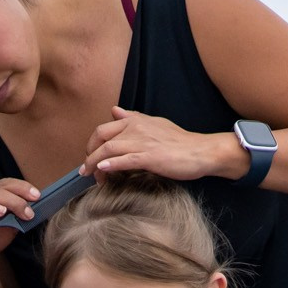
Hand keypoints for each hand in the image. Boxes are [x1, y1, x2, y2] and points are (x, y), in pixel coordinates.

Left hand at [83, 106, 237, 181]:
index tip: (90, 156)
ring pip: (108, 150)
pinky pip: (124, 160)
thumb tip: (115, 111)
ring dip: (94, 164)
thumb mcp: (155, 124)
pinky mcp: (149, 157)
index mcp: (136, 121)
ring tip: (91, 177)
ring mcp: (142, 142)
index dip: (92, 143)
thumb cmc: (180, 142)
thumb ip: (134, 118)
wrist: (201, 151)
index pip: (104, 128)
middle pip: (101, 137)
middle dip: (89, 154)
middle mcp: (136, 128)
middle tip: (86, 170)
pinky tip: (102, 170)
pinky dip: (110, 164)